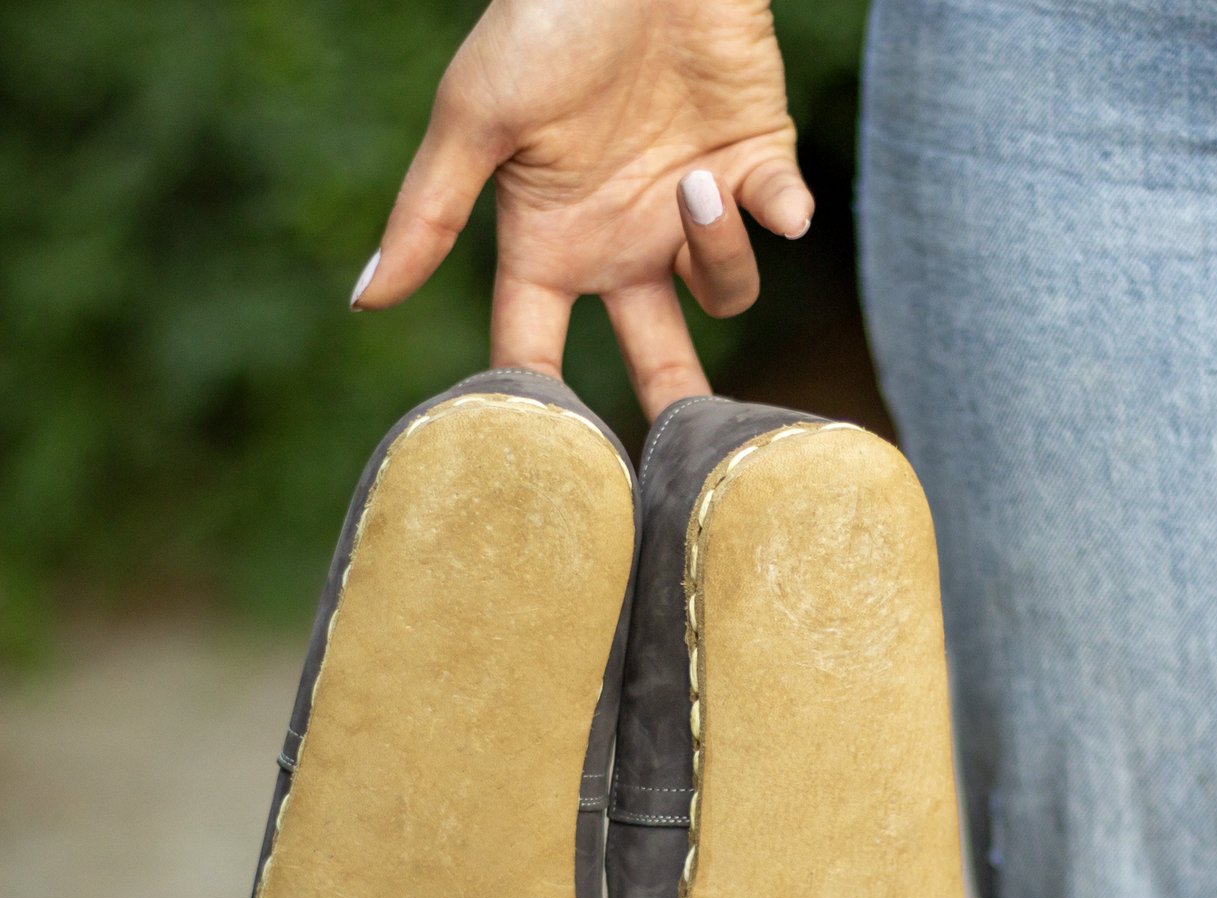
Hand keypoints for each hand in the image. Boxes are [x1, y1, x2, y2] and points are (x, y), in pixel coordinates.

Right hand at [351, 0, 812, 419]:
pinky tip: (761, 192)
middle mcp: (625, 240)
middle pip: (656, 357)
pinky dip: (776, 215)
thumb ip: (429, 215)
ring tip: (688, 177)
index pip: (537, 347)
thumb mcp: (475, 118)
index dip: (545, 408)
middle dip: (674, 404)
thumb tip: (365, 302)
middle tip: (690, 455)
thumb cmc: (545, 16)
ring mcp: (691, 208)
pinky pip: (781, 221)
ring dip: (715, 251)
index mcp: (553, 240)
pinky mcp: (756, 161)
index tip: (558, 463)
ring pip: (725, 291)